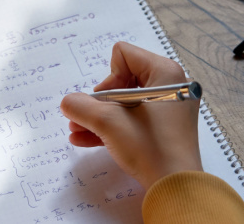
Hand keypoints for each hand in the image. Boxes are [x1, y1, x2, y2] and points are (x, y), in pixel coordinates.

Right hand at [60, 42, 202, 189]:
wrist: (175, 187)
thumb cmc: (150, 148)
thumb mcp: (108, 122)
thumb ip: (81, 106)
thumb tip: (68, 102)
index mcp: (165, 72)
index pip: (123, 55)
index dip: (107, 78)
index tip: (107, 104)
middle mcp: (169, 85)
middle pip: (121, 79)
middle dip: (99, 101)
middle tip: (87, 118)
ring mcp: (167, 107)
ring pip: (124, 102)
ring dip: (99, 115)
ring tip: (77, 129)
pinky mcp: (163, 127)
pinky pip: (132, 118)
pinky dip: (111, 126)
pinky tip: (85, 138)